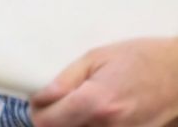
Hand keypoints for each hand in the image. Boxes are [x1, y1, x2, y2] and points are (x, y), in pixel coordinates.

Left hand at [31, 38, 177, 126]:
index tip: (41, 100)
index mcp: (95, 103)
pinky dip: (91, 126)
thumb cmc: (140, 58)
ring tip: (79, 106)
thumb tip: (41, 95)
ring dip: (73, 123)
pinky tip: (96, 114)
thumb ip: (65, 79)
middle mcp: (108, 126)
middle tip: (57, 102)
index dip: (38, 111)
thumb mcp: (96, 58)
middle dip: (54, 119)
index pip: (46, 122)